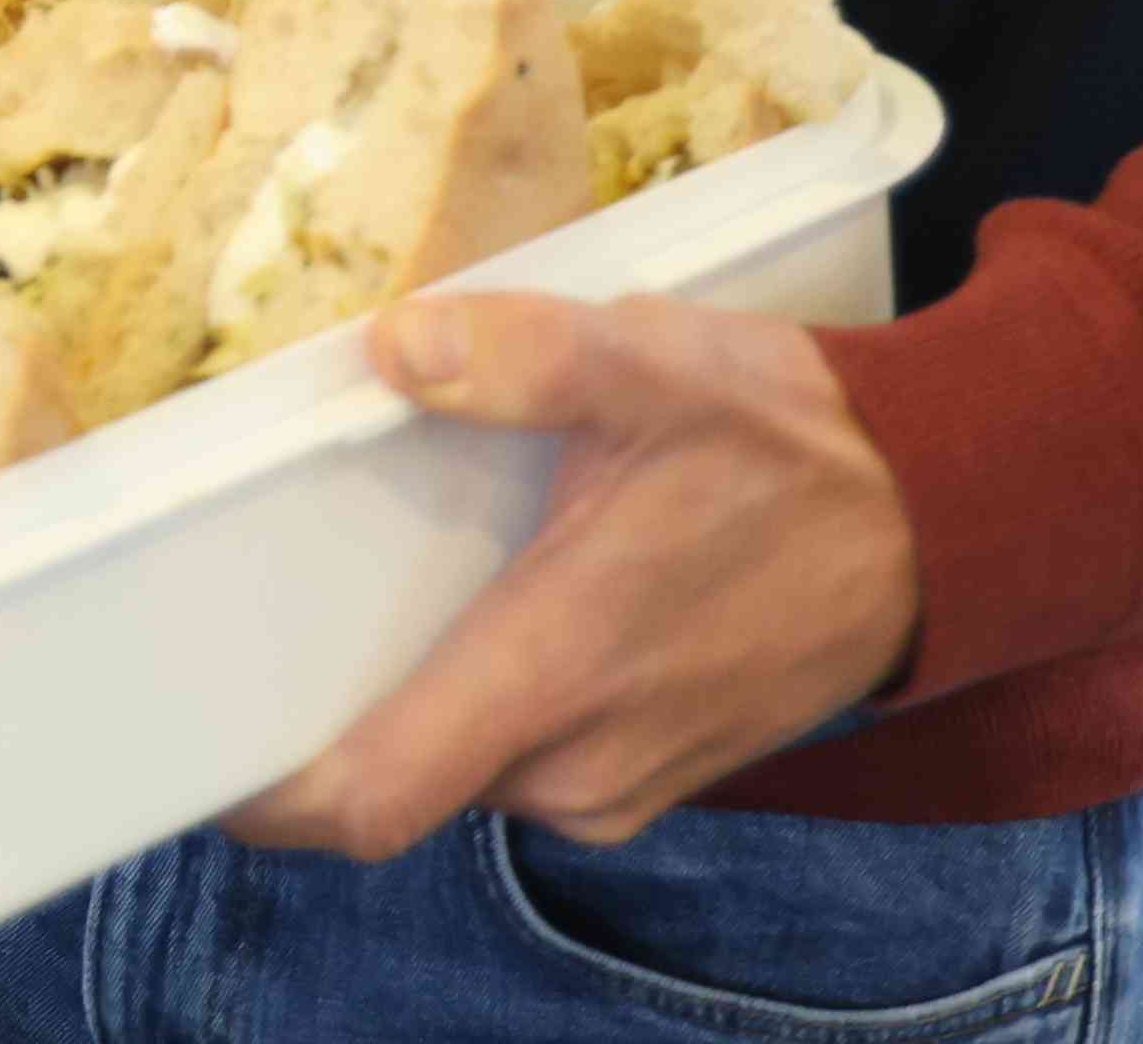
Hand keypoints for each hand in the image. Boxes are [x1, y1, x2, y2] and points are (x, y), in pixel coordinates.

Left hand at [220, 293, 919, 856]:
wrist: (950, 515)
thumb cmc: (796, 443)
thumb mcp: (656, 362)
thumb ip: (520, 356)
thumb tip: (396, 348)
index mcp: (558, 671)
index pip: (372, 794)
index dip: (266, 794)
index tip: (191, 739)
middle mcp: (578, 760)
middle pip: (396, 777)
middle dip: (317, 717)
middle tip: (248, 614)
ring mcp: (622, 778)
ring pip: (460, 767)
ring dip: (403, 703)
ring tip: (345, 596)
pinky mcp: (653, 765)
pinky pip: (522, 758)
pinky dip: (475, 702)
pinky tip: (459, 609)